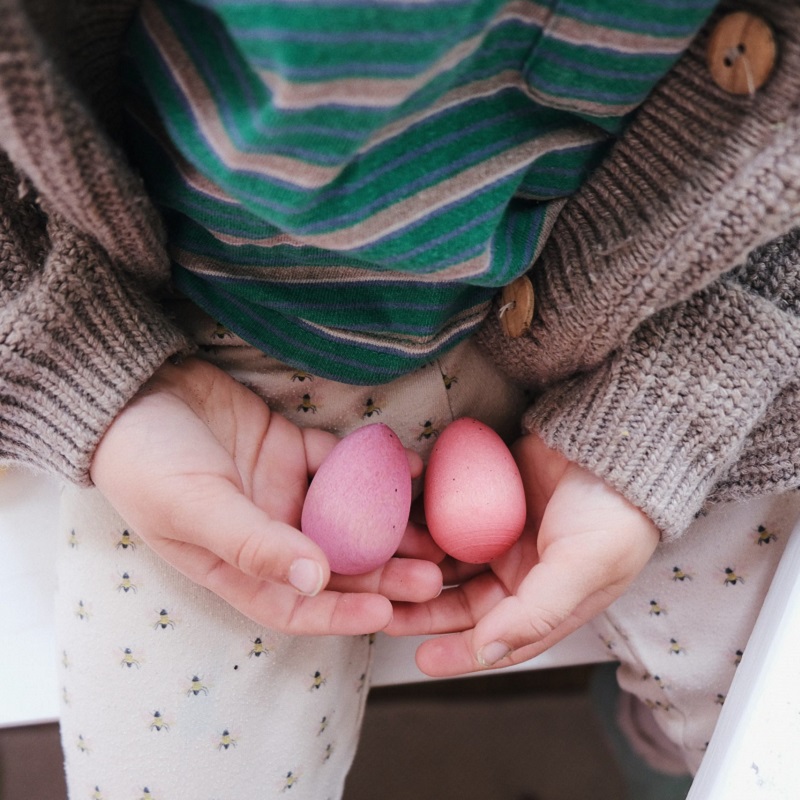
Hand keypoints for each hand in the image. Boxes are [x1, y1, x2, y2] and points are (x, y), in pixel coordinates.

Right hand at [90, 358, 441, 635]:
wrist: (136, 387)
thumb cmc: (145, 459)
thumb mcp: (193, 506)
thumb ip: (252, 543)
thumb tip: (314, 581)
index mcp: (234, 565)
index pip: (294, 605)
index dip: (339, 614)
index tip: (385, 614)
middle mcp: (267, 535)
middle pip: (335, 564)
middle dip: (383, 573)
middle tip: (433, 574)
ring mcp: (285, 492)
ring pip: (347, 517)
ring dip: (389, 525)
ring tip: (436, 528)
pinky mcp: (295, 451)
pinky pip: (343, 464)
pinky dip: (375, 467)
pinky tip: (410, 468)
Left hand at [385, 433, 658, 675]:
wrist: (615, 438)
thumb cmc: (613, 513)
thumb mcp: (582, 568)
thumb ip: (535, 613)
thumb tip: (485, 653)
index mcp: (545, 600)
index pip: (496, 638)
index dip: (459, 652)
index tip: (421, 659)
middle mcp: (518, 571)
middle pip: (460, 601)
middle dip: (422, 609)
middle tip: (384, 610)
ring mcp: (497, 533)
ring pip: (445, 559)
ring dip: (415, 564)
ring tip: (384, 565)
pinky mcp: (482, 498)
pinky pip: (444, 515)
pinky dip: (422, 520)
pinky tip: (398, 523)